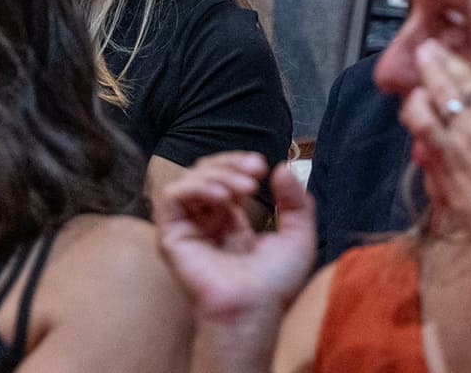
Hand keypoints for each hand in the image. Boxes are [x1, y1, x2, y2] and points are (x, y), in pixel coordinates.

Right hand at [156, 152, 315, 324]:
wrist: (255, 308)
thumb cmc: (275, 283)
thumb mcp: (298, 235)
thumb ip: (296, 200)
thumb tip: (282, 168)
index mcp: (231, 220)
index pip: (224, 177)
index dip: (239, 164)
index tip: (261, 166)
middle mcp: (206, 222)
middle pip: (205, 172)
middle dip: (231, 163)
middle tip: (255, 170)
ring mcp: (187, 228)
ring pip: (189, 179)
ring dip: (218, 173)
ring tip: (244, 187)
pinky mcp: (171, 237)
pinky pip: (172, 197)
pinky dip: (197, 187)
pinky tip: (222, 197)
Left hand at [401, 0, 470, 258]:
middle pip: (458, 73)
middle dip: (442, 53)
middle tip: (432, 40)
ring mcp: (463, 141)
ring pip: (433, 95)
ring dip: (425, 77)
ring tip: (421, 64)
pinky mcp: (444, 165)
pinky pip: (421, 128)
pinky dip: (416, 112)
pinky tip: (414, 106)